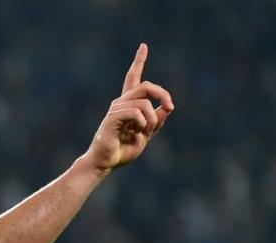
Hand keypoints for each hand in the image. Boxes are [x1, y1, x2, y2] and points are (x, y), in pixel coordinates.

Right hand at [85, 43, 174, 174]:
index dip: (138, 62)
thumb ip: (156, 121)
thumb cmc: (122, 150)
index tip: (143, 46)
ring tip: (145, 132)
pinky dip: (143, 123)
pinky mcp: (112, 118)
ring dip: (151, 119)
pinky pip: (135, 113)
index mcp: (128, 105)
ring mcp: (116, 109)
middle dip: (162, 94)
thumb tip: (167, 108)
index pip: (133, 79)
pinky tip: (137, 132)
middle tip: (170, 107)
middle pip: (145, 86)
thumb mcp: (146, 135)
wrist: (104, 163)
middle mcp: (121, 103)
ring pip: (144, 102)